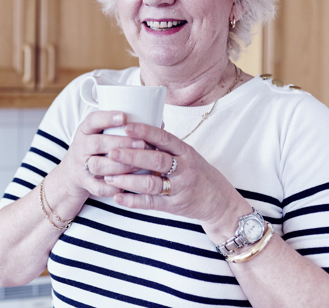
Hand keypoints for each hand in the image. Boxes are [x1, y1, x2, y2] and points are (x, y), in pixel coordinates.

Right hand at [56, 111, 148, 201]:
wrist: (73, 172)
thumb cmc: (96, 148)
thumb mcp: (101, 133)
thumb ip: (123, 128)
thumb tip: (160, 122)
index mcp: (86, 130)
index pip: (93, 120)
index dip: (108, 118)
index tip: (124, 117)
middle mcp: (81, 146)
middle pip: (97, 143)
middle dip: (121, 143)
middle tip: (142, 143)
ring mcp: (81, 165)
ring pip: (97, 165)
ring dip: (119, 166)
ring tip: (138, 166)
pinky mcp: (84, 183)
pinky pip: (97, 187)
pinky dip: (111, 188)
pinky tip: (126, 186)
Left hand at [100, 122, 251, 237]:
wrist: (219, 201)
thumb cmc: (197, 172)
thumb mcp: (186, 154)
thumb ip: (165, 143)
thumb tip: (141, 122)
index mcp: (185, 152)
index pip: (165, 138)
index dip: (145, 132)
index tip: (126, 126)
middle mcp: (184, 169)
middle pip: (156, 160)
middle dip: (132, 156)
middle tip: (111, 151)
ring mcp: (179, 188)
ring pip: (151, 183)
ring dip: (127, 179)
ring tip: (108, 175)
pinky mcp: (173, 206)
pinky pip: (151, 203)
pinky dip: (132, 201)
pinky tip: (117, 197)